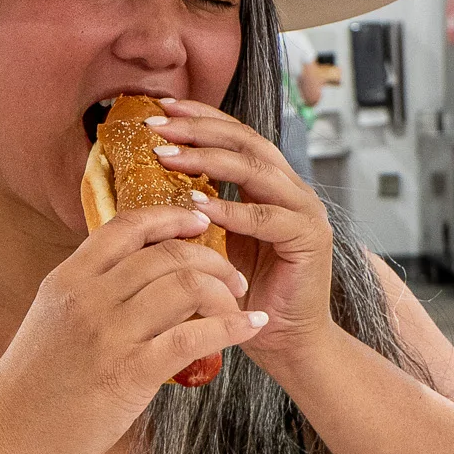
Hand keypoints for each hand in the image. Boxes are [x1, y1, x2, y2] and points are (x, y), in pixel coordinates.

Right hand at [0, 206, 262, 453]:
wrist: (0, 438)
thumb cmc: (28, 388)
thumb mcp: (51, 321)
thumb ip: (88, 296)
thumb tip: (134, 283)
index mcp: (68, 278)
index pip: (127, 226)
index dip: (170, 217)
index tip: (200, 222)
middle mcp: (89, 297)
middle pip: (167, 254)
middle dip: (212, 259)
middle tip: (233, 276)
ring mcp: (108, 334)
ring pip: (186, 286)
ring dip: (225, 292)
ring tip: (240, 305)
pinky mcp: (127, 374)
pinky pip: (193, 337)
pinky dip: (231, 328)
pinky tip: (250, 329)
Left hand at [141, 98, 335, 374]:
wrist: (286, 343)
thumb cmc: (245, 295)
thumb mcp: (212, 244)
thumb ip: (194, 212)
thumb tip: (143, 183)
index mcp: (270, 185)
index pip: (235, 136)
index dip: (200, 118)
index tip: (159, 110)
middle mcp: (291, 190)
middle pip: (246, 142)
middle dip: (200, 130)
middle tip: (158, 126)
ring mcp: (304, 212)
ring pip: (257, 171)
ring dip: (210, 161)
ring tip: (169, 157)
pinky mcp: (310, 240)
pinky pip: (268, 218)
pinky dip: (232, 210)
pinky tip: (199, 205)